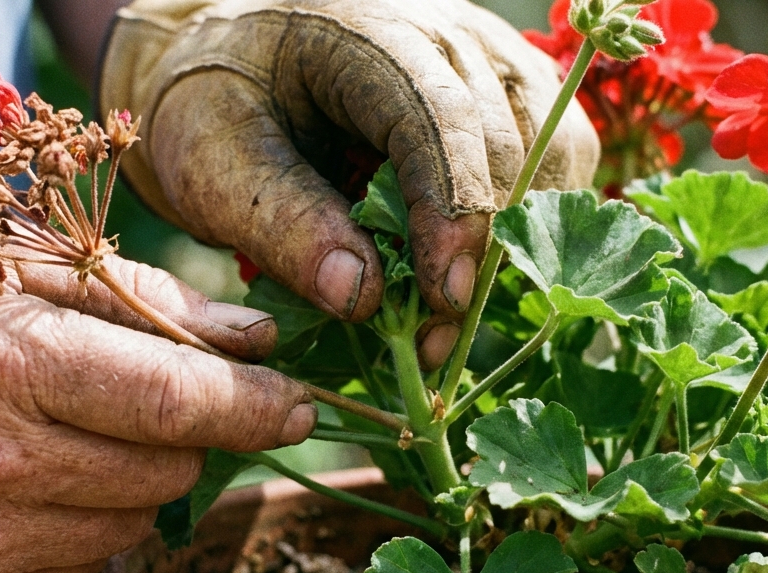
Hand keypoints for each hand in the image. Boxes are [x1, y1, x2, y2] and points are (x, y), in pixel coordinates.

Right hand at [0, 229, 314, 572]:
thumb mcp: (9, 272)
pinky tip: (24, 483)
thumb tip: (258, 340)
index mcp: (7, 364)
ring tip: (56, 433)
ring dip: (128, 476)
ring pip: (134, 519)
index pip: (178, 403)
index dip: (258, 406)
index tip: (301, 403)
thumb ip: (149, 304)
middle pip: (170, 466)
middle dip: (184, 431)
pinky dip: (81, 523)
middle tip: (136, 395)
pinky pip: (84, 566)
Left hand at [102, 0, 599, 365]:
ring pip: (553, 153)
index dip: (451, 215)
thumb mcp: (214, 161)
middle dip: (482, 253)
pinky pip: (551, 162)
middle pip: (511, 140)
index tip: (442, 303)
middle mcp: (445, 33)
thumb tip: (362, 297)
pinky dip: (519, 229)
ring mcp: (486, 59)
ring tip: (445, 320)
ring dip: (513, 246)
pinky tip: (463, 278)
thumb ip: (281, 222)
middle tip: (433, 343)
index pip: (439, 119)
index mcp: (366, 34)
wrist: (229, 66)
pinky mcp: (505, 94)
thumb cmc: (215, 107)